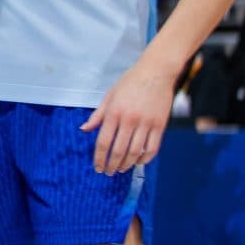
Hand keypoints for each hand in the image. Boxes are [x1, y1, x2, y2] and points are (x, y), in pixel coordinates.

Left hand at [82, 55, 173, 174]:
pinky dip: (144, 159)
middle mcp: (129, 120)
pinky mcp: (160, 125)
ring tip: (121, 169)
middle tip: (108, 172)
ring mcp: (146, 123)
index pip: (103, 142)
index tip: (97, 167)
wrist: (156, 71)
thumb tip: (84, 129)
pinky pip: (152, 148)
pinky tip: (138, 162)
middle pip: (118, 150)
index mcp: (114, 113)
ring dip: (126, 164)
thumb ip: (97, 115)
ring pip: (135, 152)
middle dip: (111, 165)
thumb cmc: (130, 82)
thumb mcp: (109, 95)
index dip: (99, 158)